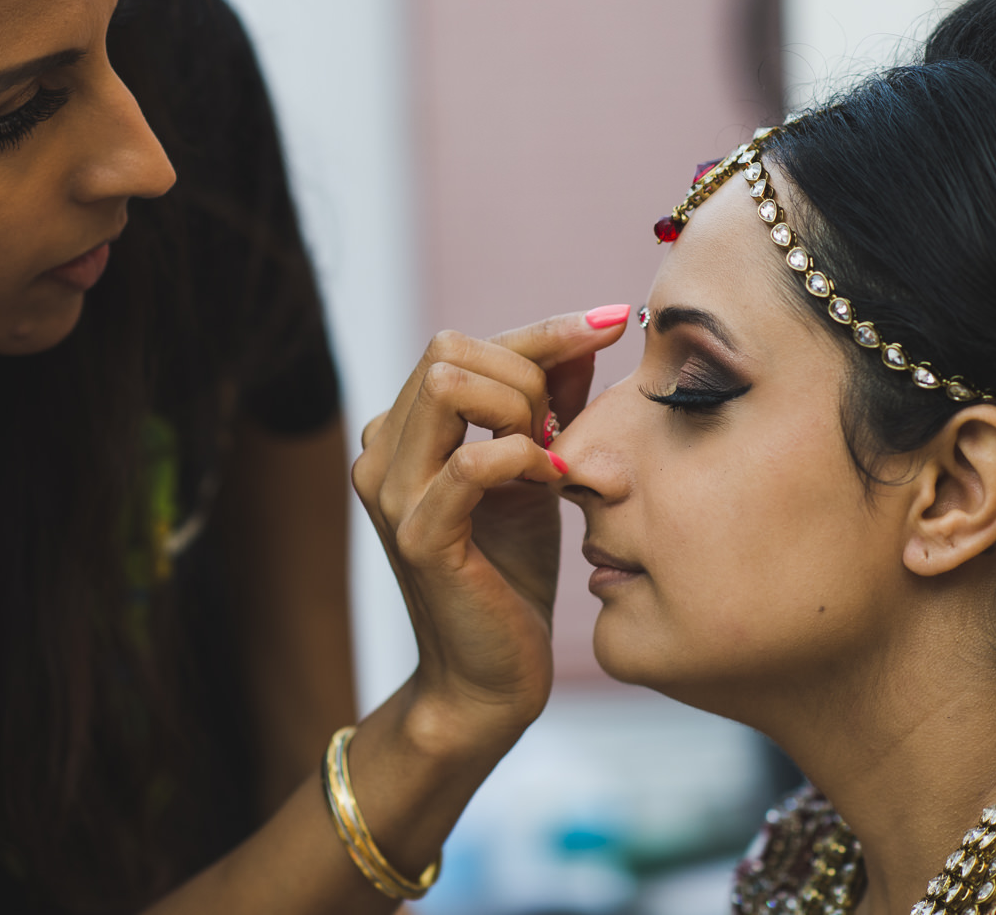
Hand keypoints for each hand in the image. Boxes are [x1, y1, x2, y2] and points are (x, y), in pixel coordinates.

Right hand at [352, 309, 629, 753]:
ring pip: (448, 385)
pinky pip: (471, 461)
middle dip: (526, 372)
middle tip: (561, 430)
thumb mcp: (536, 468)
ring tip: (549, 457)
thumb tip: (593, 329)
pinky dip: (521, 457)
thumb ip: (552, 401)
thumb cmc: (511, 571)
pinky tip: (549, 479)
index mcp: (401, 431)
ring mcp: (390, 493)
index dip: (543, 330)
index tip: (614, 321)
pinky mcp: (418, 536)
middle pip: (449, 349)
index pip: (462, 343)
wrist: (491, 674)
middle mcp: (380, 452)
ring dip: (518, 408)